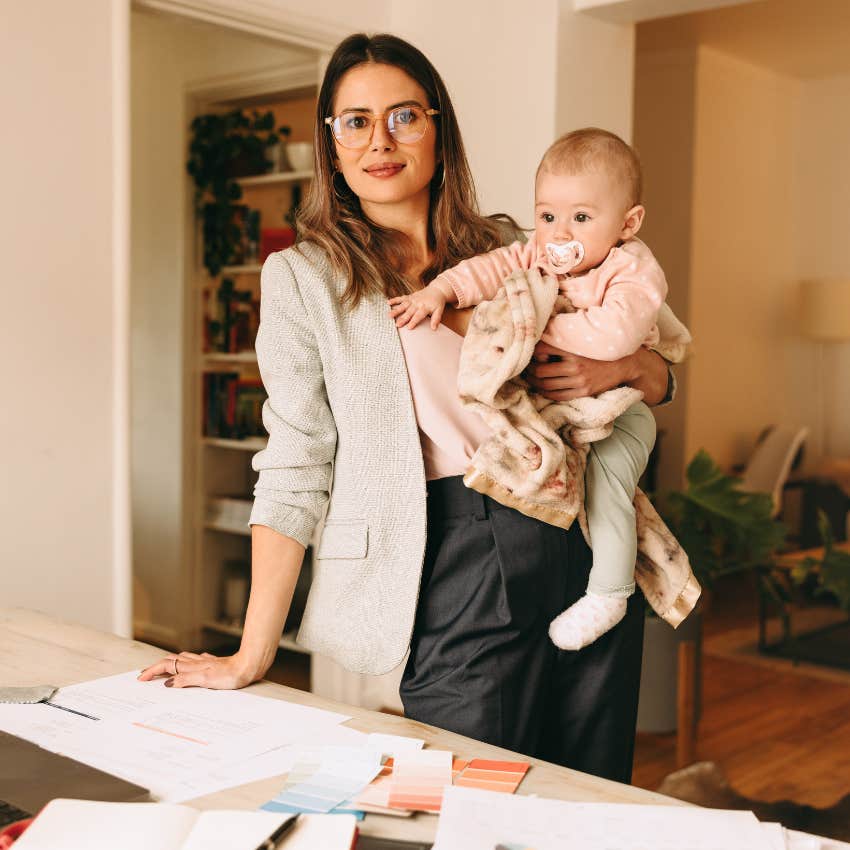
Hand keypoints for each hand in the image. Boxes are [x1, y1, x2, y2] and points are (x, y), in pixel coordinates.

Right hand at [137, 650, 260, 689]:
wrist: (249, 666)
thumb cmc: (230, 675)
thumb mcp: (206, 680)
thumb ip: (186, 679)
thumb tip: (168, 682)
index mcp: (192, 666)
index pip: (166, 666)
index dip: (153, 671)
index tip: (141, 678)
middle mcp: (197, 662)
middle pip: (171, 660)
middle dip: (157, 667)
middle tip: (146, 674)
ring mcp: (205, 662)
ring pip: (182, 659)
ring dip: (169, 663)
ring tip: (161, 669)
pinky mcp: (213, 663)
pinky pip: (194, 661)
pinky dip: (185, 663)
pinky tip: (189, 664)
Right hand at [388, 280, 452, 329]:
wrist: (437, 290)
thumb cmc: (437, 302)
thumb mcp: (439, 310)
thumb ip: (436, 319)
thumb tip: (434, 328)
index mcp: (425, 307)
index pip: (418, 316)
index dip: (413, 322)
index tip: (409, 327)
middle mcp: (417, 303)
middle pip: (409, 312)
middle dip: (403, 318)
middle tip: (397, 325)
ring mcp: (412, 299)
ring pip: (403, 305)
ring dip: (396, 310)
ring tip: (389, 315)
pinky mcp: (409, 297)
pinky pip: (401, 298)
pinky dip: (394, 300)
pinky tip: (388, 303)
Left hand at [526, 341, 635, 400]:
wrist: (623, 364)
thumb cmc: (598, 350)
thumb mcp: (582, 340)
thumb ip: (563, 340)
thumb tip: (540, 338)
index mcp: (573, 349)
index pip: (543, 350)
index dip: (533, 354)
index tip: (531, 354)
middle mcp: (575, 366)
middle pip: (541, 371)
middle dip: (530, 370)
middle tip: (526, 368)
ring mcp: (579, 381)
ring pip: (547, 385)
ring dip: (535, 383)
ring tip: (531, 379)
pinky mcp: (583, 392)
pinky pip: (558, 396)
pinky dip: (546, 393)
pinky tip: (542, 388)